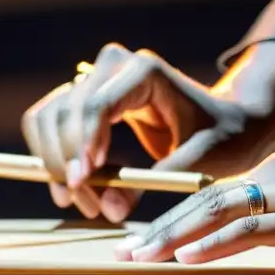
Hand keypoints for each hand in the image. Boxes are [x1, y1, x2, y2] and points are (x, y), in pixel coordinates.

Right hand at [21, 42, 259, 222]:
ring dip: (55, 164)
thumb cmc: (223, 137)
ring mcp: (94, 78)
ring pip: (47, 118)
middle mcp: (112, 65)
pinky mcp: (84, 97)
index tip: (82, 184)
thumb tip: (110, 209)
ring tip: (83, 203)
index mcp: (144, 71)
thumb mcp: (201, 162)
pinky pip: (48, 123)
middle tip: (88, 207)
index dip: (82, 145)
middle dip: (67, 163)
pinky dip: (53, 157)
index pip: (96, 105)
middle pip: (64, 112)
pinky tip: (79, 186)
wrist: (227, 122)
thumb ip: (156, 182)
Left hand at [113, 151, 274, 273]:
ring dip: (175, 236)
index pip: (215, 197)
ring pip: (220, 211)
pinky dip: (218, 244)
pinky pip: (257, 231)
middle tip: (122, 254)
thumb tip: (263, 247)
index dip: (174, 220)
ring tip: (140, 257)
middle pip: (205, 200)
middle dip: (159, 229)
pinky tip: (189, 258)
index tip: (142, 244)